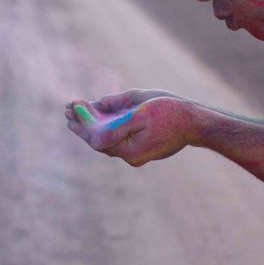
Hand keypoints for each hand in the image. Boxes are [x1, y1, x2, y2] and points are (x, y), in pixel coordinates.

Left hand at [66, 93, 201, 166]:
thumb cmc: (171, 114)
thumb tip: (92, 134)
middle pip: (100, 141)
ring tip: (77, 111)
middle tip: (67, 110)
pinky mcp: (142, 148)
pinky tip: (98, 116)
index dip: (82, 122)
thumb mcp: (141, 114)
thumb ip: (115, 124)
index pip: (97, 138)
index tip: (70, 108)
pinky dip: (107, 126)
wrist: (196, 122)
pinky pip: (118, 138)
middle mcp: (131, 156)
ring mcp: (137, 153)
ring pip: (108, 139)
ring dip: (93, 124)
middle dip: (84, 123)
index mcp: (130, 151)